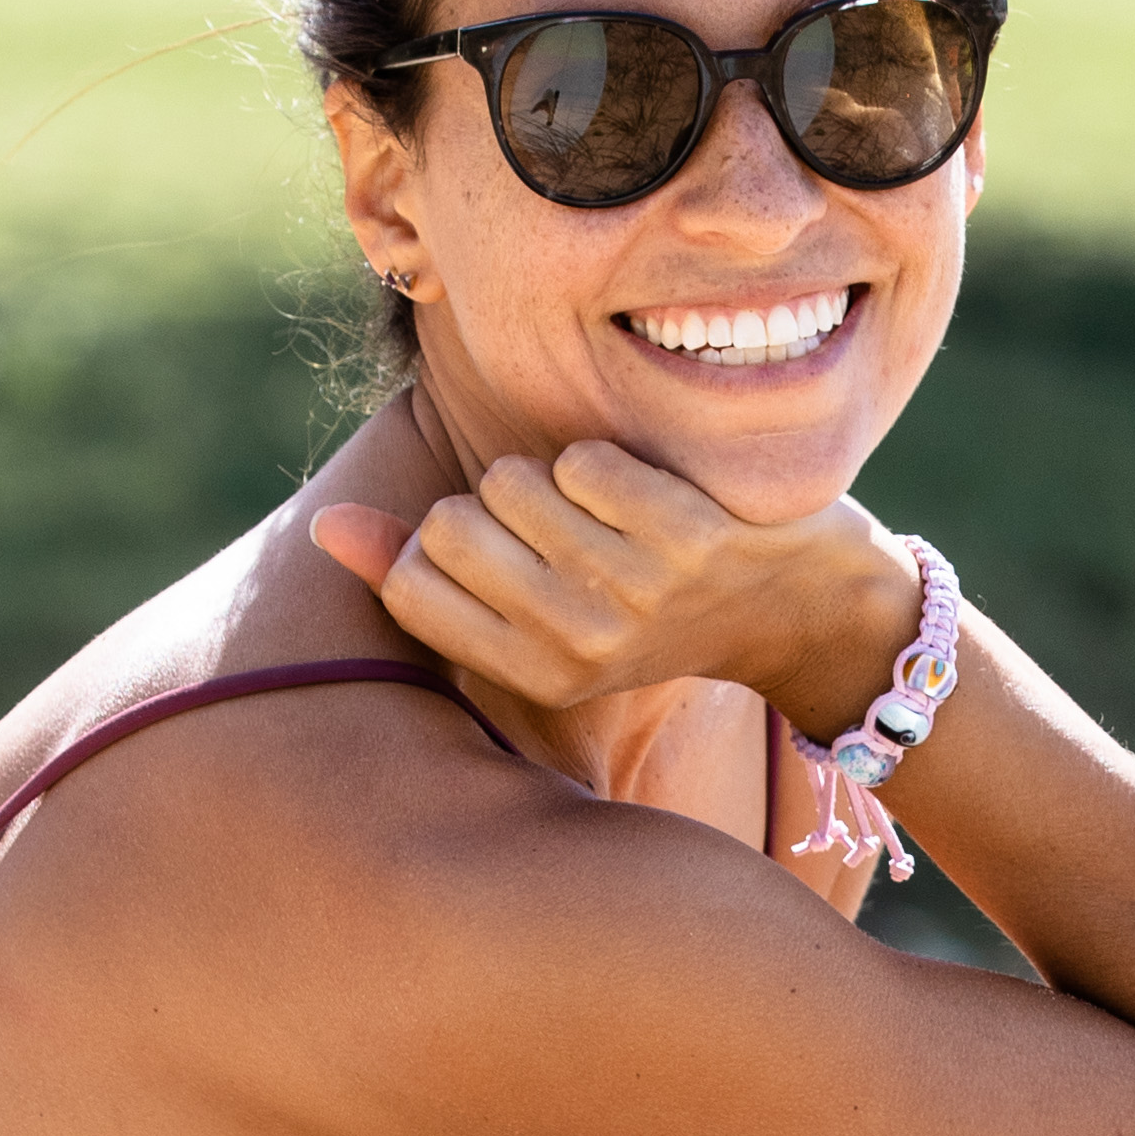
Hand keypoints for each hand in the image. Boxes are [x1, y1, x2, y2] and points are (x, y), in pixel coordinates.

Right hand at [310, 442, 918, 724]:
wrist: (809, 612)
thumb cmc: (659, 605)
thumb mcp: (547, 615)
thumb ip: (424, 573)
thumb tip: (325, 529)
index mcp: (536, 675)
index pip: (412, 581)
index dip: (446, 538)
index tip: (510, 550)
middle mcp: (578, 647)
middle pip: (453, 524)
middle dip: (498, 501)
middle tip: (569, 527)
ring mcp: (634, 594)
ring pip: (513, 482)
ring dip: (553, 474)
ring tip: (612, 512)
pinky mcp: (686, 538)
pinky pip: (584, 462)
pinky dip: (607, 459)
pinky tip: (654, 494)